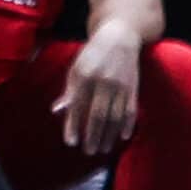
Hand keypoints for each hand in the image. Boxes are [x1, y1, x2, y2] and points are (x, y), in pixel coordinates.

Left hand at [56, 26, 140, 155]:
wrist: (119, 37)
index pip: (77, 107)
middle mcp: (102, 82)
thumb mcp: (75, 69)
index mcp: (84, 77)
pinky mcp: (133, 87)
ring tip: (104, 149)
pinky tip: (123, 137)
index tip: (71, 142)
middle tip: (88, 151)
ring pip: (115, 116)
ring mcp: (120, 85)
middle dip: (93, 136)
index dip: (73, 126)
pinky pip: (131, 110)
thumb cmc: (91, 55)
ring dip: (109, 135)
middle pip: (98, 115)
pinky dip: (128, 125)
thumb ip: (69, 91)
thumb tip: (57, 111)